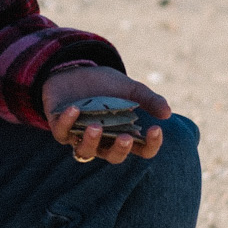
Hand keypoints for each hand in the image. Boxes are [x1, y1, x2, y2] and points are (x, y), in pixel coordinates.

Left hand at [43, 64, 170, 164]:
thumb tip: (167, 113)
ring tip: (96, 127)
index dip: (151, 145)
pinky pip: (62, 133)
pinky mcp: (60, 127)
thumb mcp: (129, 88)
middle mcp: (103, 141)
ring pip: (85, 151)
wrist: (74, 69)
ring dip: (91, 141)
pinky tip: (74, 108)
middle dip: (120, 150)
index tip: (155, 129)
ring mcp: (80, 137)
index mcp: (124, 134)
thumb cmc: (105, 84)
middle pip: (113, 157)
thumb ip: (148, 99)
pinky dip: (68, 122)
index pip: (142, 149)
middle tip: (125, 138)